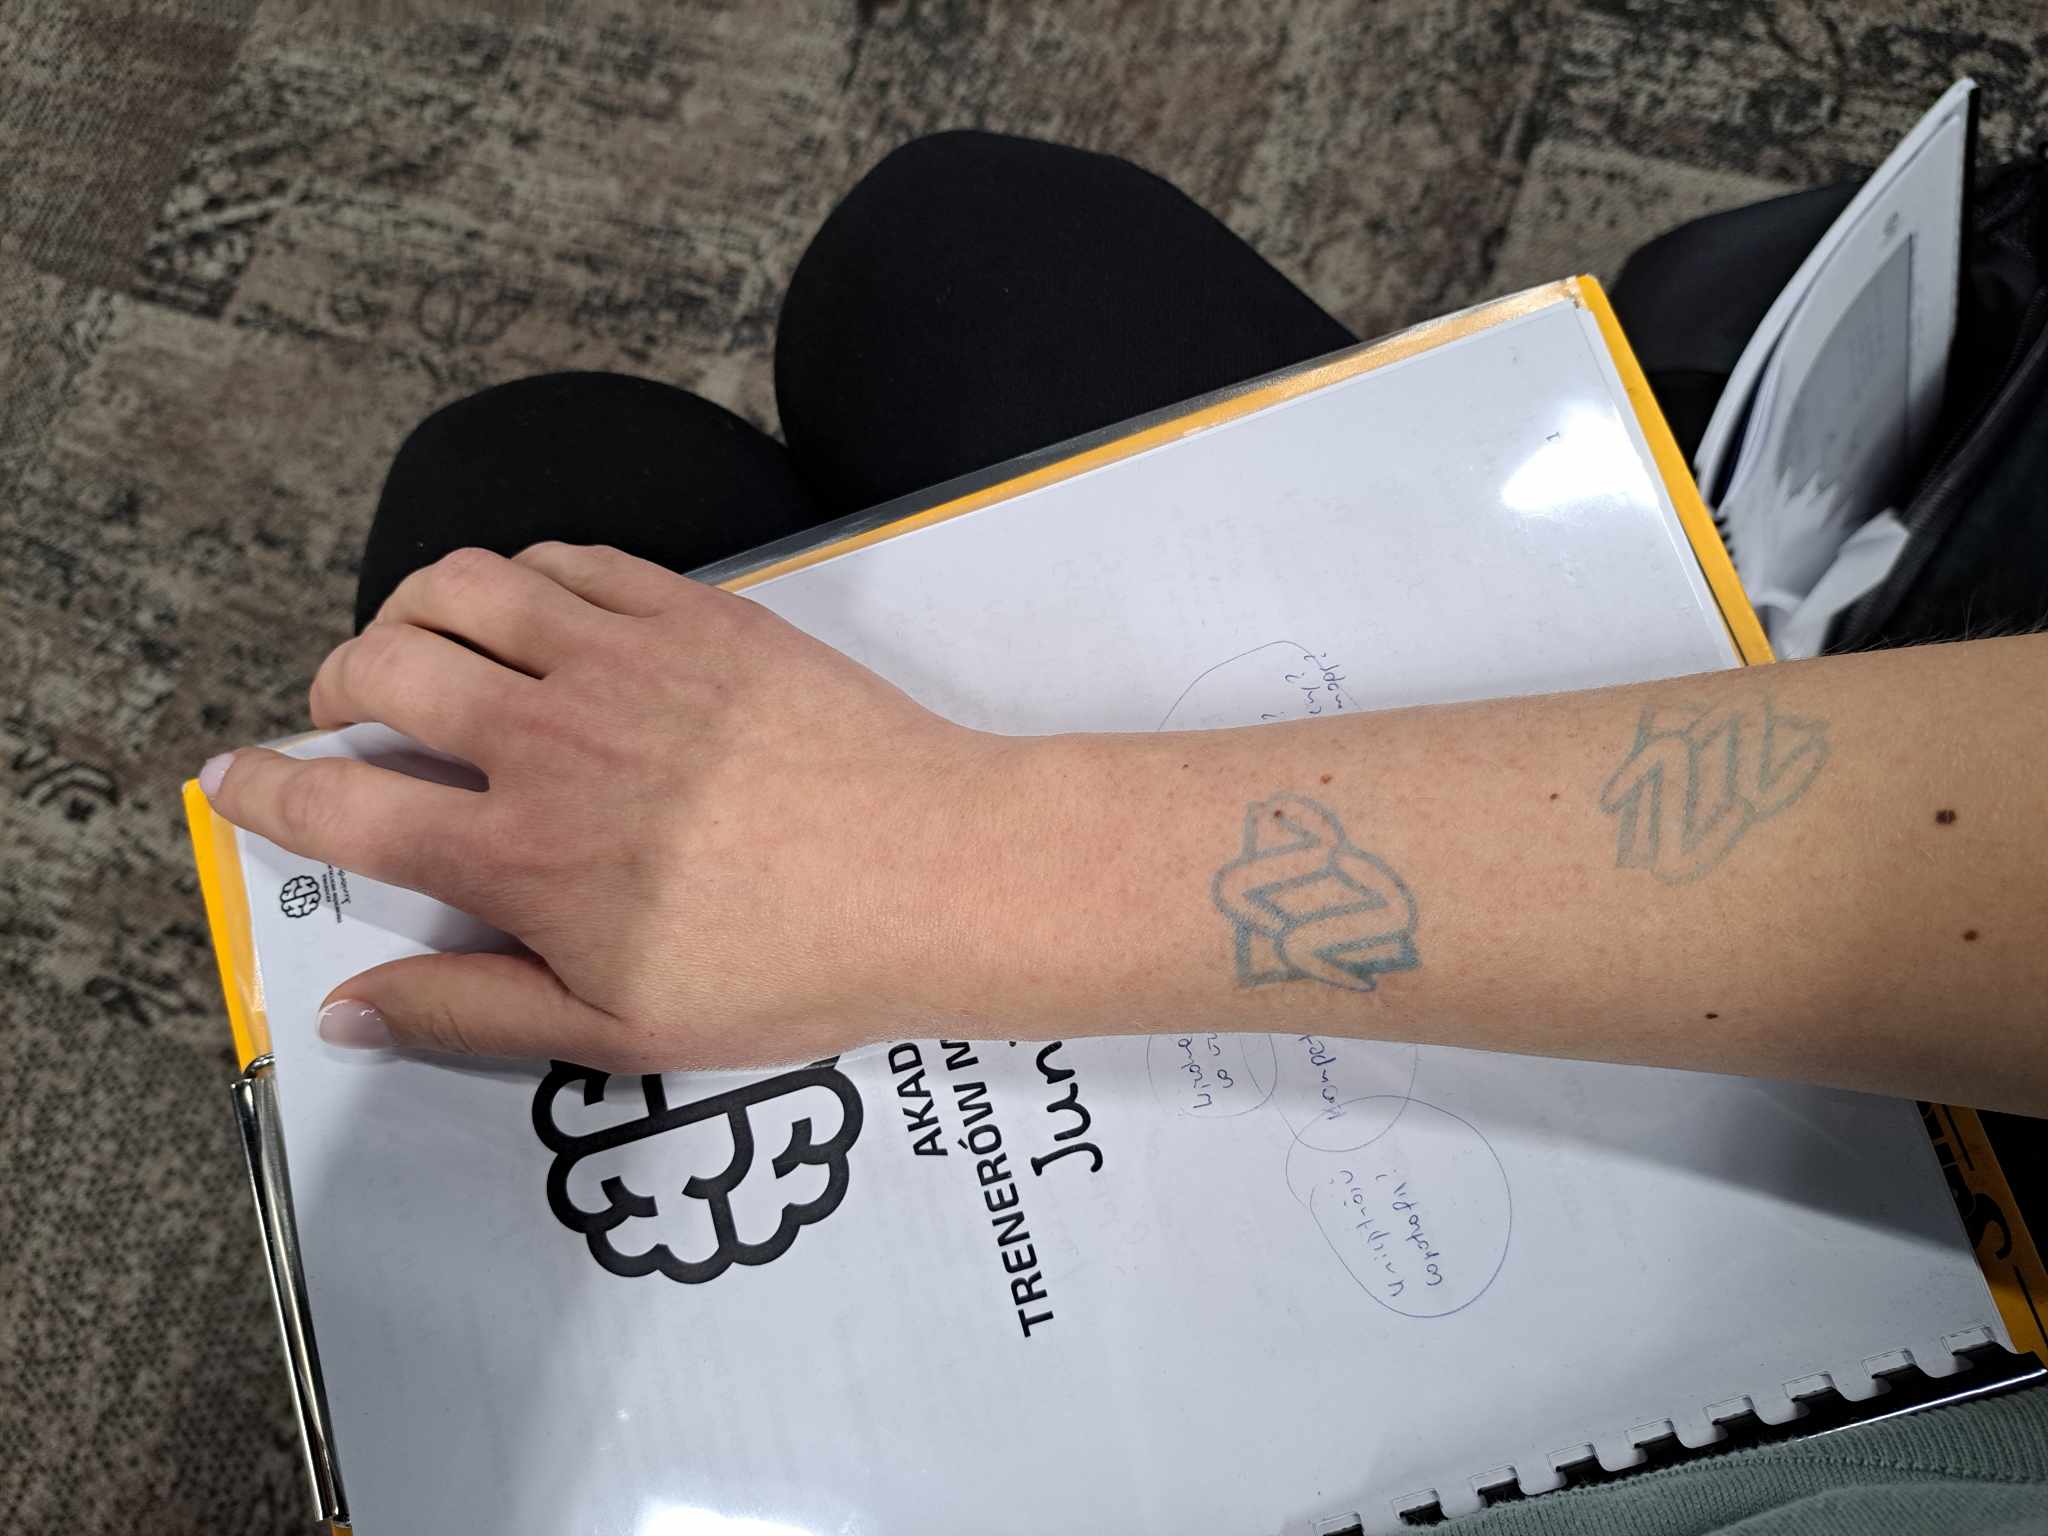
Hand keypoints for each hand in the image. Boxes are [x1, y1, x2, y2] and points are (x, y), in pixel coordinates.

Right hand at [200, 544, 1004, 1068]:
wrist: (937, 872)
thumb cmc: (791, 970)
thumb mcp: (622, 1030)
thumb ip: (472, 1011)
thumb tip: (348, 1006)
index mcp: (520, 853)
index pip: (341, 807)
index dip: (263, 791)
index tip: (227, 779)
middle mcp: (550, 739)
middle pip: (381, 668)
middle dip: (333, 685)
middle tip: (348, 713)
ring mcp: (623, 660)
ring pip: (464, 587)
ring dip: (414, 610)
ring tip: (426, 647)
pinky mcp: (695, 611)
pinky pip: (571, 559)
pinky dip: (523, 576)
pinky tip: (534, 612)